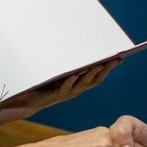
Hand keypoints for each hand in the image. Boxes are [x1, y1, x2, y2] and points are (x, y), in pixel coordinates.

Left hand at [0, 58, 120, 117]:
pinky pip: (65, 88)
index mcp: (77, 84)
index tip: (119, 58)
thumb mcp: (57, 72)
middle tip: (115, 58)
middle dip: (106, 69)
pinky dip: (70, 81)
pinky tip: (74, 73)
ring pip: (82, 84)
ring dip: (91, 74)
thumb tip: (75, 45)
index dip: (109, 68)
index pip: (97, 76)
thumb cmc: (42, 85)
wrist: (26, 101)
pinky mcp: (55, 95)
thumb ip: (66, 63)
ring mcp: (66, 93)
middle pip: (95, 80)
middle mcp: (75, 90)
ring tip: (98, 64)